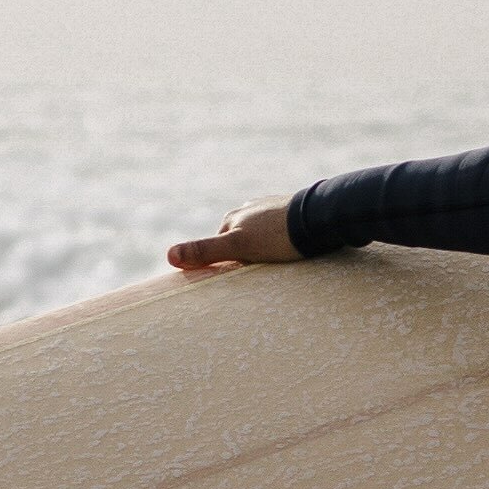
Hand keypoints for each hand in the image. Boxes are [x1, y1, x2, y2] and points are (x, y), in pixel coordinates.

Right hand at [166, 203, 305, 276]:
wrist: (318, 218)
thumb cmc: (277, 235)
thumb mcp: (237, 246)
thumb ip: (205, 251)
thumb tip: (169, 255)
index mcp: (233, 216)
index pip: (219, 244)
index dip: (225, 263)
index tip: (234, 279)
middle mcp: (250, 209)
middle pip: (240, 240)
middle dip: (245, 257)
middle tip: (258, 275)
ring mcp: (273, 210)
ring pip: (261, 236)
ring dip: (265, 250)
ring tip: (277, 265)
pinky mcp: (293, 215)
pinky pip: (281, 233)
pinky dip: (282, 244)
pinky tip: (291, 253)